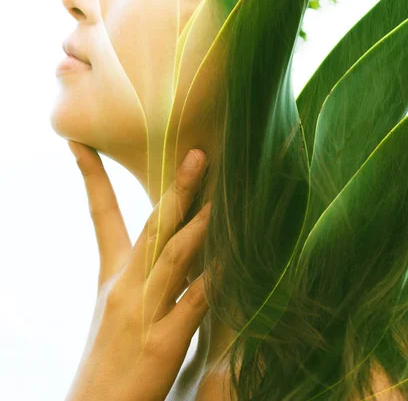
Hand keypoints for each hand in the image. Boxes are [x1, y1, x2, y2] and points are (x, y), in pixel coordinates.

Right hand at [64, 141, 210, 400]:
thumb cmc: (112, 355)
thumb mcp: (119, 305)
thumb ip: (146, 270)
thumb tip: (178, 240)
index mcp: (113, 275)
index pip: (100, 215)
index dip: (91, 177)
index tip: (81, 144)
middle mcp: (126, 285)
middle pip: (153, 226)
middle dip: (176, 189)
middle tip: (198, 154)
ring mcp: (144, 312)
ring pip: (175, 256)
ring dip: (202, 223)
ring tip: (224, 195)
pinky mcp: (162, 342)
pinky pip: (194, 303)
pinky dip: (214, 280)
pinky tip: (234, 260)